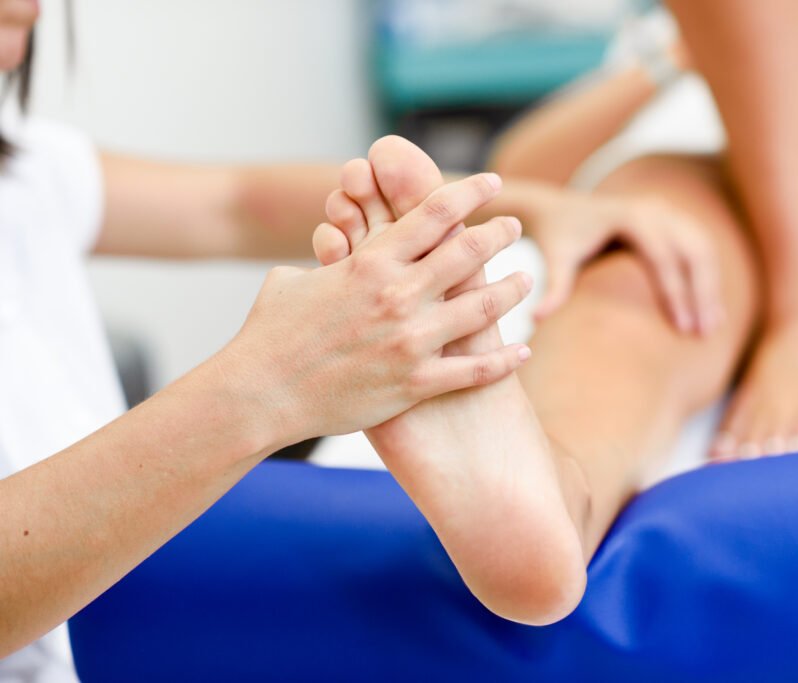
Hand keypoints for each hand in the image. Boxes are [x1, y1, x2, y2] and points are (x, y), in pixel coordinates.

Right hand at [221, 173, 532, 445]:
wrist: (260, 393)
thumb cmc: (269, 333)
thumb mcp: (293, 279)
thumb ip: (325, 262)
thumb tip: (330, 251)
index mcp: (372, 262)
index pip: (435, 214)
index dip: (471, 192)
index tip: (492, 181)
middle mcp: (399, 295)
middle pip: (469, 252)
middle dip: (499, 233)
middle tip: (514, 226)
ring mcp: (411, 341)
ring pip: (484, 307)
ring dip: (512, 289)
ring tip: (527, 279)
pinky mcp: (415, 383)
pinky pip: (476, 371)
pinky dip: (505, 360)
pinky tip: (524, 350)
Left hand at [529, 189, 722, 333]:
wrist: (558, 208)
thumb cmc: (557, 237)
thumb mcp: (555, 259)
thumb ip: (553, 287)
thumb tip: (537, 319)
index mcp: (630, 215)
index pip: (663, 255)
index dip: (675, 292)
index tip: (681, 328)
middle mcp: (655, 209)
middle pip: (693, 250)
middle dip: (702, 293)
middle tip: (703, 333)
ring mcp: (667, 211)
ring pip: (703, 250)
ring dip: (711, 288)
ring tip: (712, 327)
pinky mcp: (673, 220)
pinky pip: (700, 249)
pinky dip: (708, 278)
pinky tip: (711, 310)